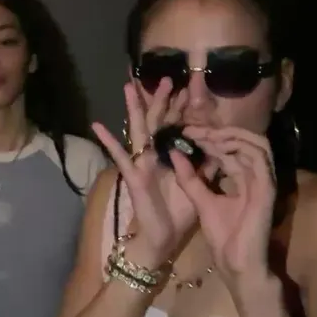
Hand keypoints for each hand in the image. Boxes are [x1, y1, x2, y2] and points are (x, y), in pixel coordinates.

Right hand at [90, 77, 196, 266]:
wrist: (163, 237)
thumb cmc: (178, 211)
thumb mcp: (198, 183)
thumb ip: (206, 164)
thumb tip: (219, 144)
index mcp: (172, 156)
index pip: (179, 126)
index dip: (185, 108)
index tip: (193, 87)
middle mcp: (155, 155)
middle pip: (159, 122)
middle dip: (162, 101)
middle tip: (168, 78)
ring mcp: (142, 163)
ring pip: (138, 131)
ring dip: (134, 110)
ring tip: (128, 87)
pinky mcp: (133, 176)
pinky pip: (119, 157)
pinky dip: (108, 141)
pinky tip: (97, 125)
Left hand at [171, 126, 276, 286]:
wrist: (236, 264)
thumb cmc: (224, 237)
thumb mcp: (201, 200)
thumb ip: (190, 178)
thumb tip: (174, 151)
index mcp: (243, 178)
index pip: (231, 147)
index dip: (210, 136)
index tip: (186, 131)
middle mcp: (256, 175)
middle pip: (245, 139)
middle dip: (219, 130)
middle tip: (193, 129)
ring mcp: (265, 180)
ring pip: (256, 142)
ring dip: (231, 135)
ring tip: (205, 135)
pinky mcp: (269, 188)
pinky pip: (260, 158)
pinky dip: (241, 147)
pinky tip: (219, 146)